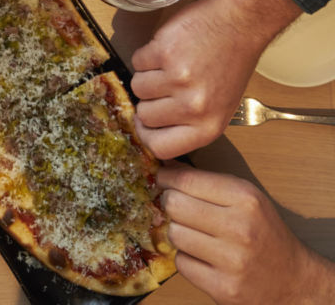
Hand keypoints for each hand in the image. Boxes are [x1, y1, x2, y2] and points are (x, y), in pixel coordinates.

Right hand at [130, 0, 257, 158]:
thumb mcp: (221, 107)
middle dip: (149, 99)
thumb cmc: (231, 64)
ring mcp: (177, 79)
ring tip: (170, 64)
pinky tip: (168, 49)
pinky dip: (147, 54)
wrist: (239, 23)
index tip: (144, 123)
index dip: (147, 135)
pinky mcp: (164, 52)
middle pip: (144, 115)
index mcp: (208, 127)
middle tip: (165, 85)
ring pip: (137, 86)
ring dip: (148, 75)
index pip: (161, 148)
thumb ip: (190, 123)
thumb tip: (153, 129)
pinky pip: (137, 61)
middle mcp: (192, 108)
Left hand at [158, 165, 334, 303]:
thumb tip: (166, 168)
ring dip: (178, 233)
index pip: (187, 180)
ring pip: (175, 234)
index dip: (167, 178)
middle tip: (176, 206)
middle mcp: (239, 228)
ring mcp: (231, 261)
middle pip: (175, 205)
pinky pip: (182, 264)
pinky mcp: (223, 289)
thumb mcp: (246, 197)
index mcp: (245, 198)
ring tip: (193, 233)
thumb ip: (209, 182)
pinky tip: (202, 257)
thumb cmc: (264, 232)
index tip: (162, 179)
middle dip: (170, 204)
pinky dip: (186, 259)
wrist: (293, 280)